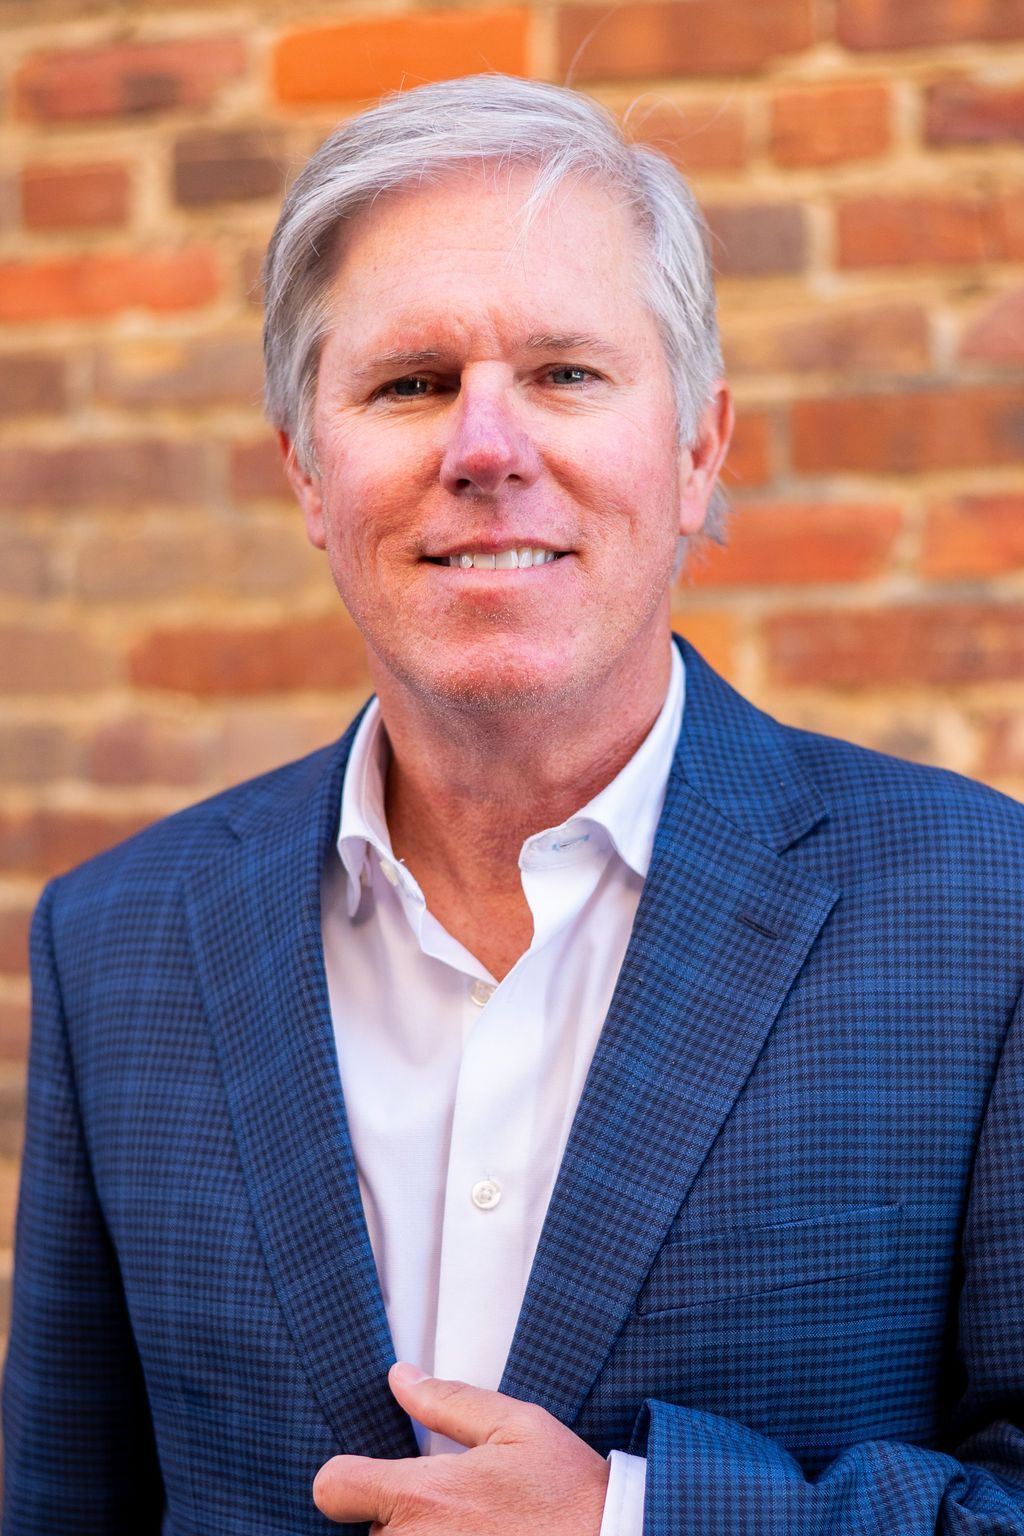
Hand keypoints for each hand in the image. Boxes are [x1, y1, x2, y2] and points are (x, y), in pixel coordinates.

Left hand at [313, 1361, 609, 1532]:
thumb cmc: (569, 1492)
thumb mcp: (517, 1426)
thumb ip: (449, 1401)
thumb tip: (399, 1377)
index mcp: (423, 1496)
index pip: (333, 1488)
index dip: (347, 1479)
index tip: (370, 1480)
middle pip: (368, 1531)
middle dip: (399, 1518)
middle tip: (454, 1512)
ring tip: (469, 1531)